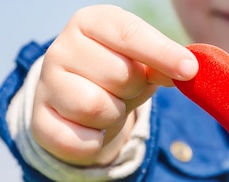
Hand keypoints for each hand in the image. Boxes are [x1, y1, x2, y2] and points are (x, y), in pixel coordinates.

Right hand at [31, 5, 197, 165]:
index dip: (162, 52)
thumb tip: (186, 69)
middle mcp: (61, 47)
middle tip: (124, 88)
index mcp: (89, 22)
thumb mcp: (142, 61)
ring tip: (107, 105)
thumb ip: (163, 62)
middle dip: (133, 89)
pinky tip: (90, 127)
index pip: (129, 33)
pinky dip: (95, 140)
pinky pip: (80, 140)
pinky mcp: (39, 121)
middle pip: (120, 74)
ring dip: (114, 114)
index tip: (189, 70)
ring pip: (97, 107)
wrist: (76, 102)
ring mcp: (46, 84)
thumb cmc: (116, 73)